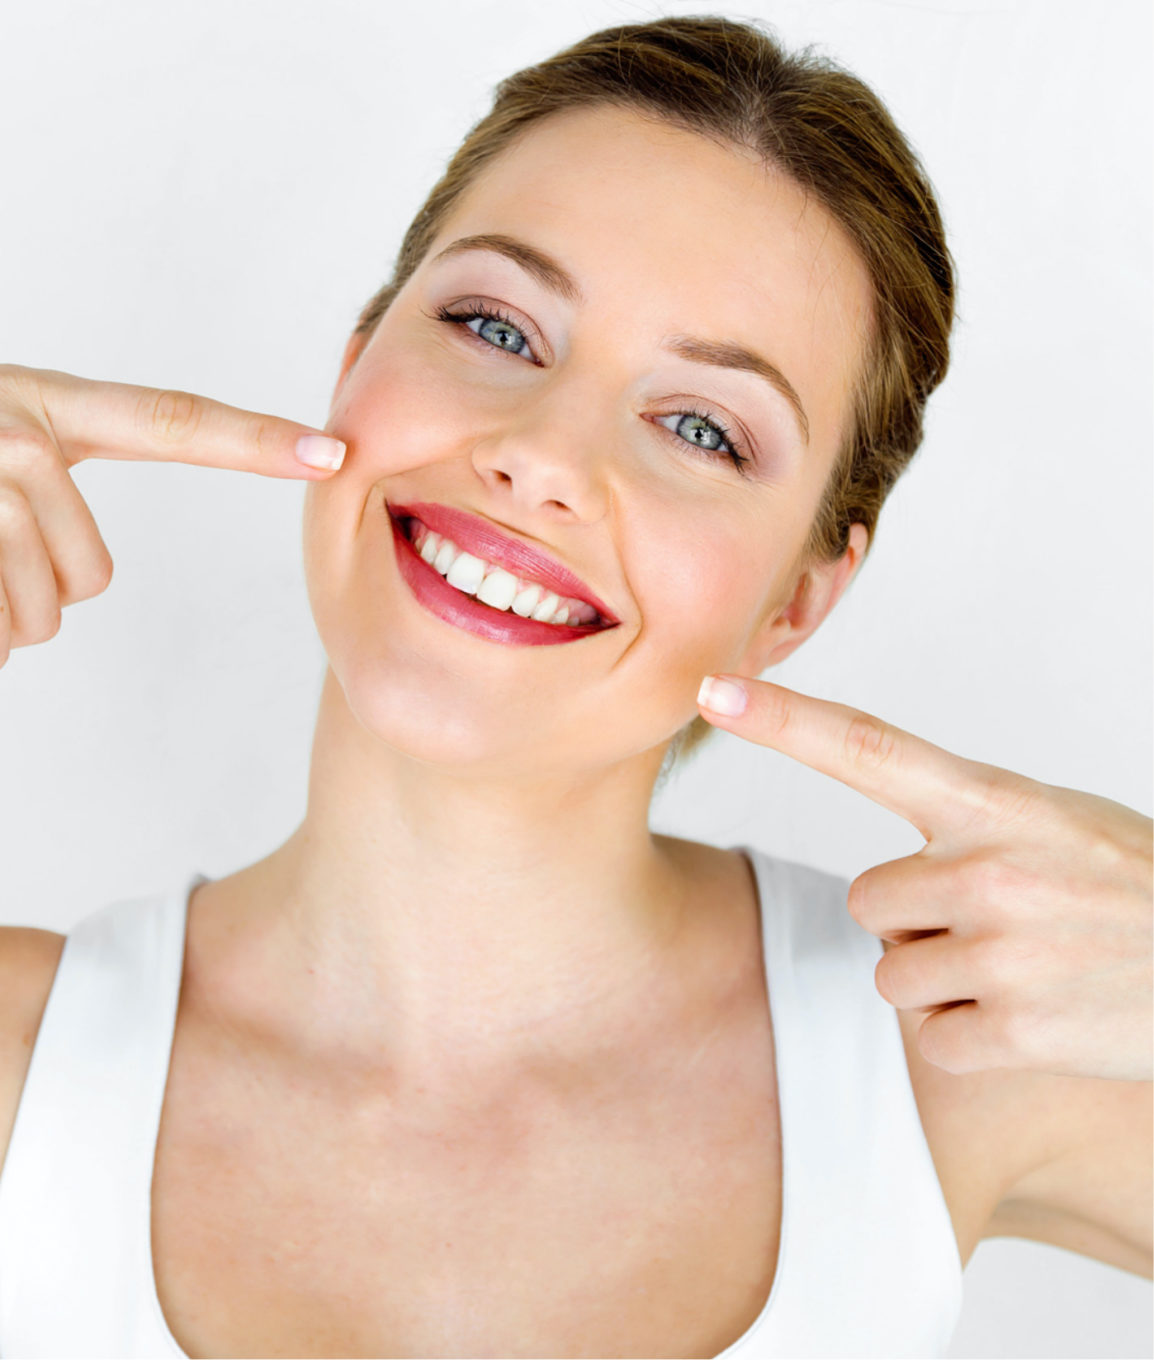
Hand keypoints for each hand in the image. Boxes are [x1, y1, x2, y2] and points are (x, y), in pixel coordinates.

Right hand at [0, 364, 346, 668]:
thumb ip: (52, 490)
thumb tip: (96, 570)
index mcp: (50, 405)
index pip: (173, 424)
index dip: (256, 443)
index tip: (333, 453)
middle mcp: (23, 432)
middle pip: (93, 573)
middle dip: (42, 592)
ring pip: (44, 613)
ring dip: (1, 614)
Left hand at [696, 673, 1153, 1081]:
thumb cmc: (1135, 888)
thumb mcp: (1057, 822)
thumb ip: (964, 824)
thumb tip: (883, 870)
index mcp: (996, 803)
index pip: (869, 747)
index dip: (784, 719)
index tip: (714, 687)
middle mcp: (990, 869)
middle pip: (868, 899)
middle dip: (916, 916)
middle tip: (1001, 921)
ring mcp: (1003, 951)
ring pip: (894, 970)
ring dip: (944, 977)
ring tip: (1026, 965)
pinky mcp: (1016, 1031)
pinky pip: (931, 1036)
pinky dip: (969, 1035)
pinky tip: (1034, 1014)